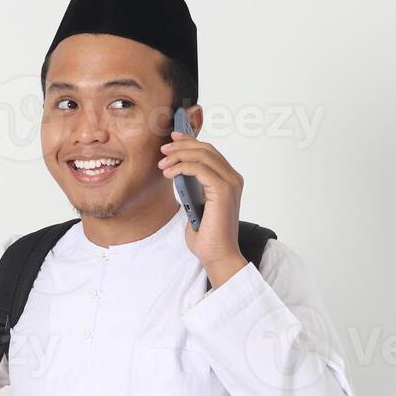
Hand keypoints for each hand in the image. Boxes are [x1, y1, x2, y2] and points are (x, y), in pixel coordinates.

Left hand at [158, 129, 247, 285]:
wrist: (217, 255)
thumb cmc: (206, 236)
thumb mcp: (196, 205)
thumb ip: (193, 187)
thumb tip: (178, 171)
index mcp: (228, 180)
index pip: (210, 152)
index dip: (190, 142)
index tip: (172, 140)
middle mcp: (233, 179)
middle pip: (207, 149)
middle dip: (183, 145)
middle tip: (163, 149)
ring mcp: (230, 184)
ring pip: (203, 156)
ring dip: (179, 156)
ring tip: (162, 163)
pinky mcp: (223, 191)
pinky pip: (200, 169)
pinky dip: (182, 167)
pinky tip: (169, 173)